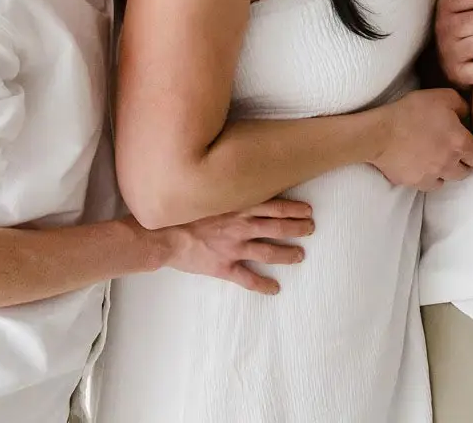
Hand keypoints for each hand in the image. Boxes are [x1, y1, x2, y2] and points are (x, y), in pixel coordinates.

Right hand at [151, 199, 315, 295]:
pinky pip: (248, 279)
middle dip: (298, 228)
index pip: (274, 206)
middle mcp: (240, 226)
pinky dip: (263, 285)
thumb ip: (225, 192)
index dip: (294, 209)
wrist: (160, 234)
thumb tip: (239, 182)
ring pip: (269, 252)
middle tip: (311, 229)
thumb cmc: (181, 211)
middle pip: (278, 228)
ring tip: (300, 255)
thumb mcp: (207, 194)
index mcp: (237, 207)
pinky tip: (275, 289)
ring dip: (287, 254)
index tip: (308, 210)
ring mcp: (233, 248)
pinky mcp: (223, 267)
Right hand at [371, 88, 472, 189]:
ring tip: (439, 158)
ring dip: (448, 171)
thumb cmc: (411, 111)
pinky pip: (430, 184)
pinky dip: (430, 177)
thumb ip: (463, 106)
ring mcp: (432, 176)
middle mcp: (449, 164)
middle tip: (456, 151)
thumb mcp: (443, 97)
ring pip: (449, 180)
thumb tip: (468, 115)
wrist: (380, 133)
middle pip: (467, 172)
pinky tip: (424, 165)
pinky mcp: (415, 183)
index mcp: (460, 143)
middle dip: (465, 162)